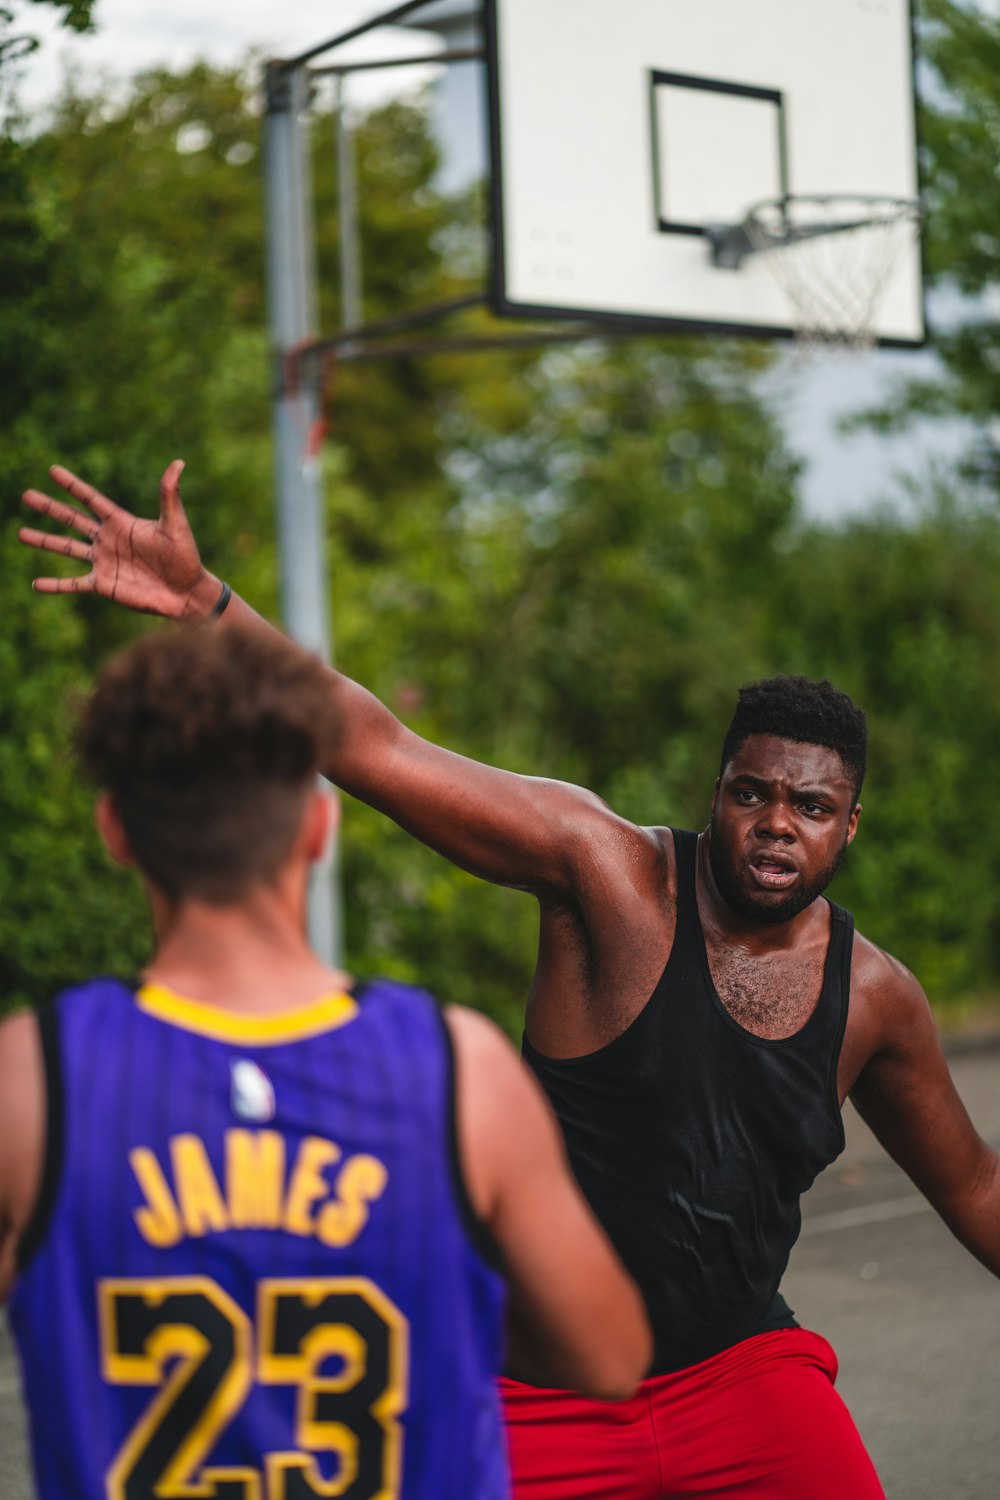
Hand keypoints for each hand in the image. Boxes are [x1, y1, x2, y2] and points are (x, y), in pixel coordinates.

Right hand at [19, 461, 220, 619]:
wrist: (186, 592)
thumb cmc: (185, 556)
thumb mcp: (175, 524)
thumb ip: (169, 495)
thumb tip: (178, 462)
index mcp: (121, 522)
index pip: (91, 499)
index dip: (72, 485)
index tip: (52, 470)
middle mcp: (108, 540)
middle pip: (72, 520)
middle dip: (49, 508)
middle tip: (26, 496)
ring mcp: (104, 562)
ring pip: (67, 548)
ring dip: (44, 541)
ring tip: (21, 534)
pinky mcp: (104, 585)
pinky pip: (74, 584)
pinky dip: (55, 585)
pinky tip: (37, 584)